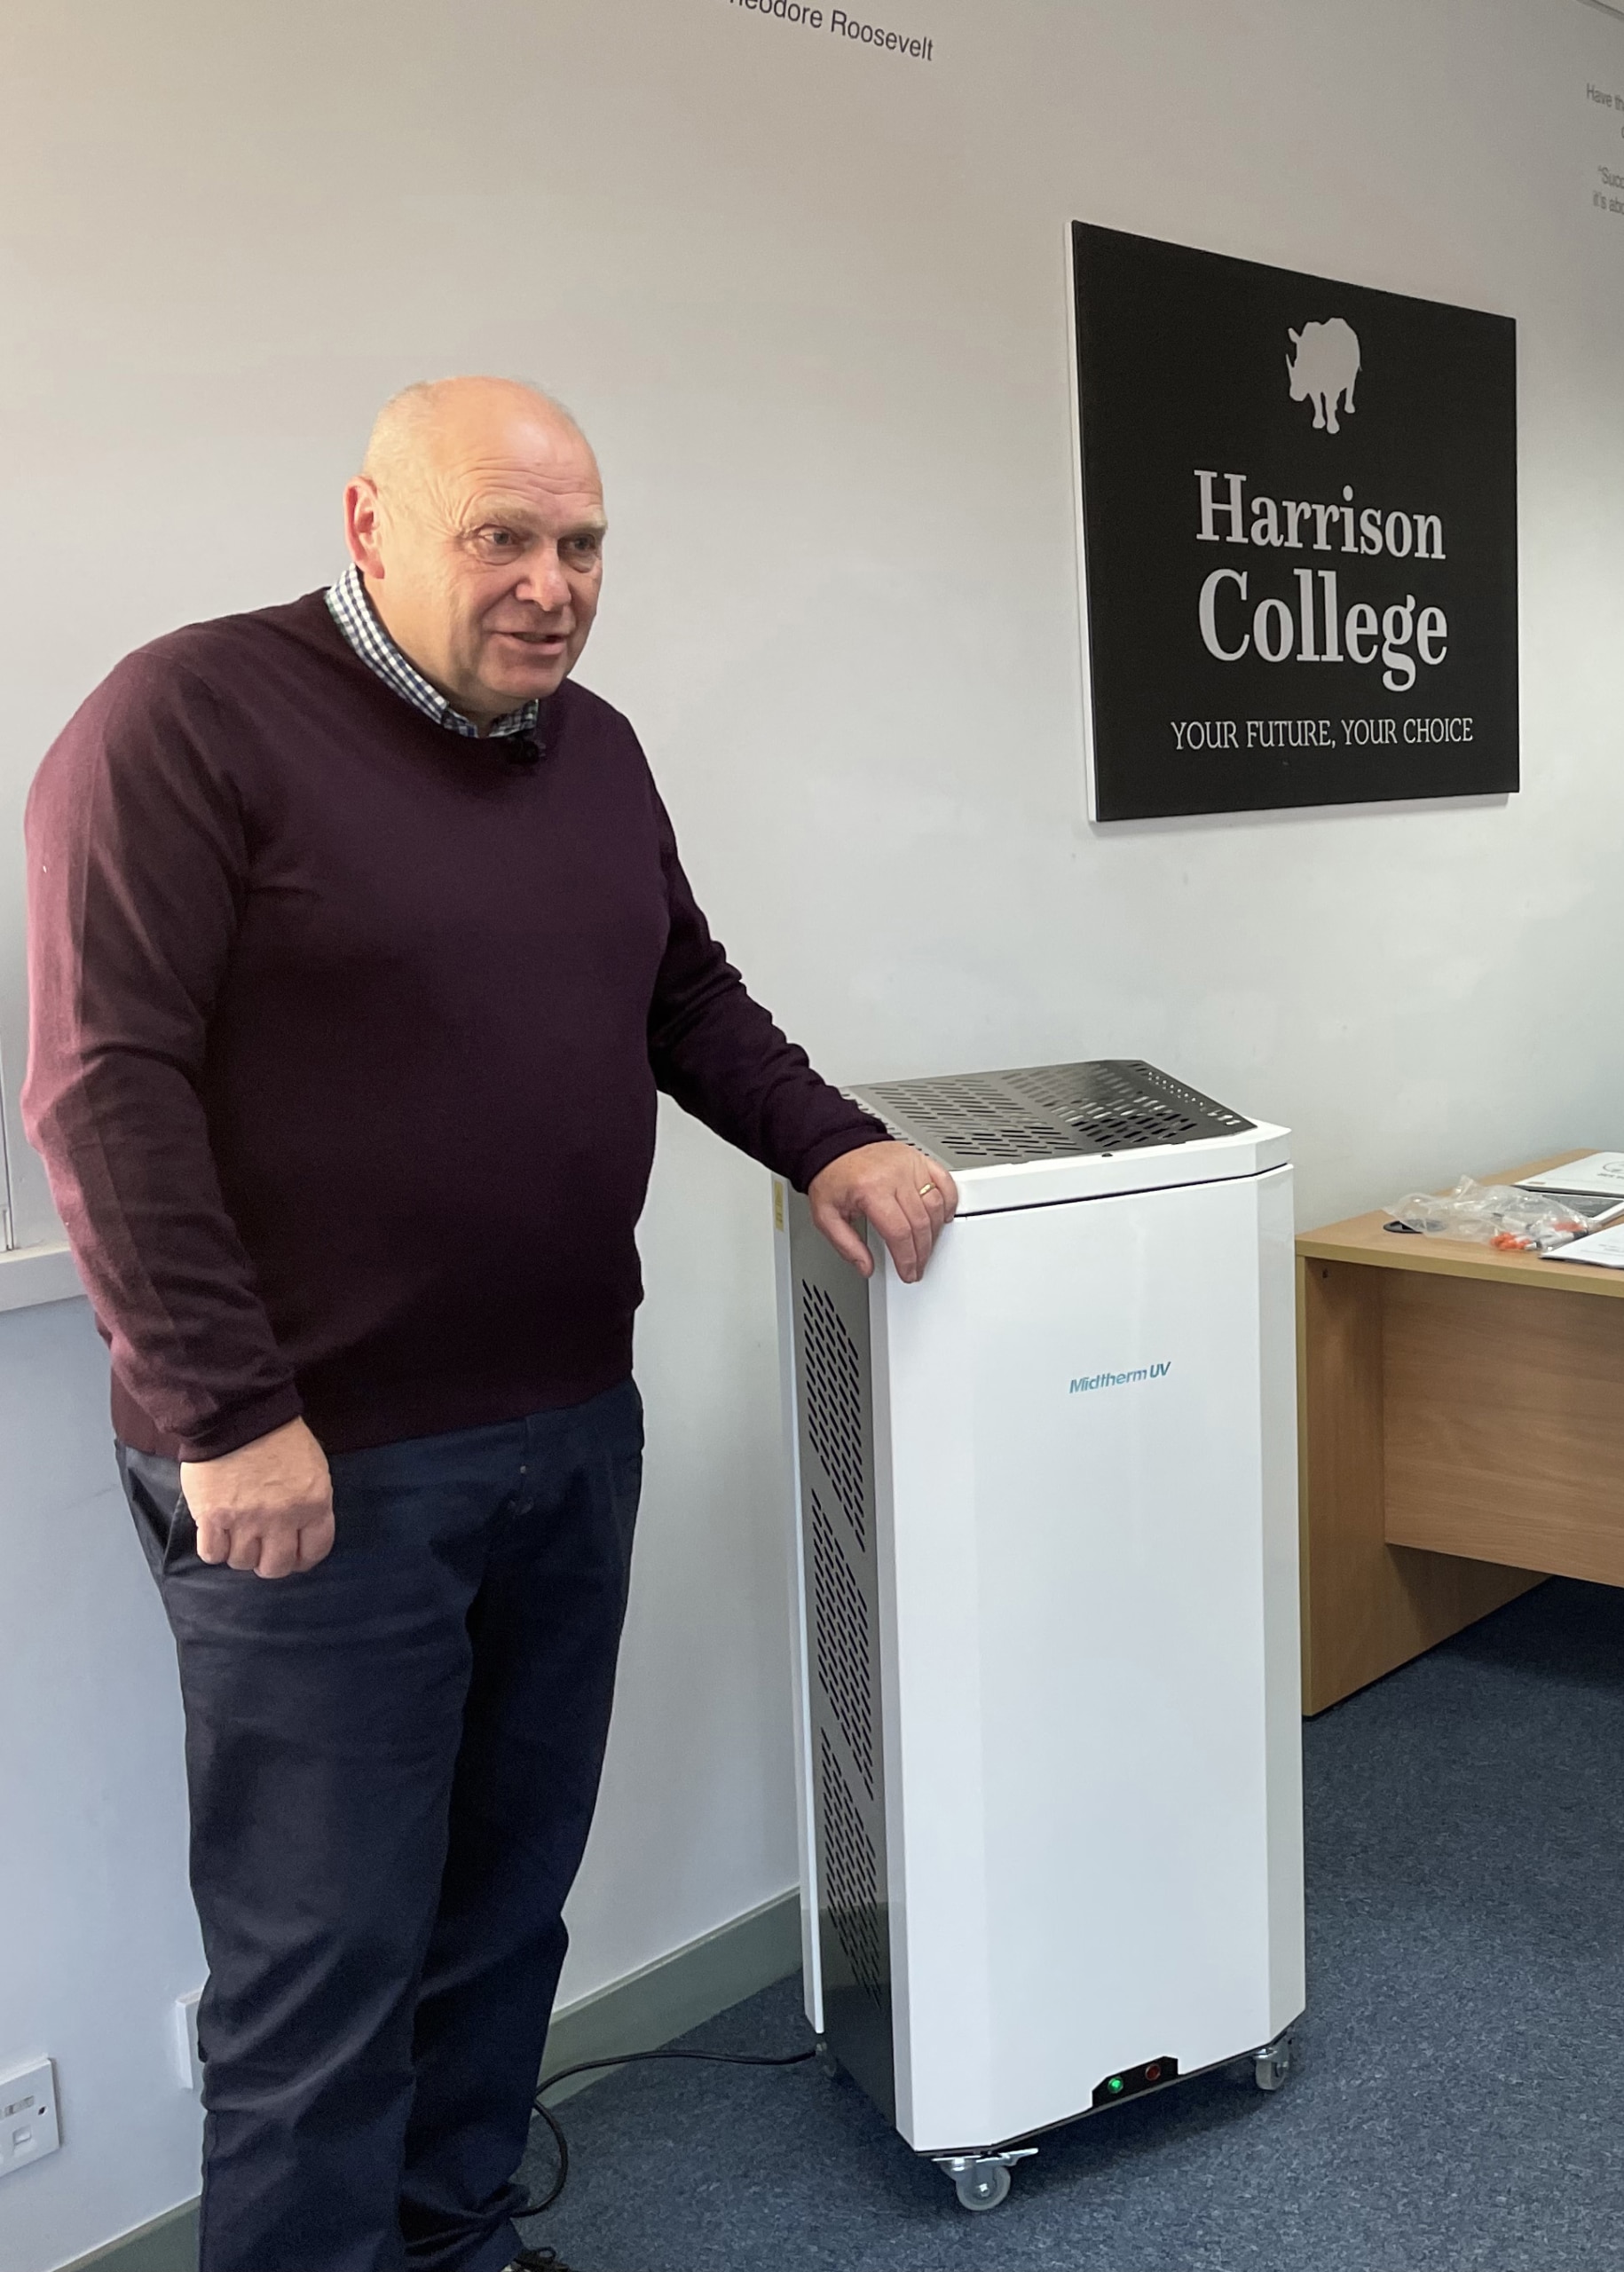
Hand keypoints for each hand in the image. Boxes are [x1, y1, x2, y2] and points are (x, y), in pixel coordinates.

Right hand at [183, 1416, 334, 1579]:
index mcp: (313, 1504)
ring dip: (239, 1552)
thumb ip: (310, 1503)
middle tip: (262, 1548)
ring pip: (242, 1562)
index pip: (314, 1552)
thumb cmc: (279, 1435)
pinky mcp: (212, 1517)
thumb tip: (301, 1532)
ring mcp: (245, 1520)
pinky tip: (216, 1532)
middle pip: (276, 1567)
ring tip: (236, 1532)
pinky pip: (212, 1554)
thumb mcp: (312, 1467)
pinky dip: (214, 1548)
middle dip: (270, 1562)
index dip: (303, 1557)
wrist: (238, 1412)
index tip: (294, 1553)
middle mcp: (282, 1518)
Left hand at [808, 1141, 958, 1284]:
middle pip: (920, 1223)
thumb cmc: (832, 1177)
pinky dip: (949, 1201)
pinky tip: (943, 1216)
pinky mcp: (918, 1158)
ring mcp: (910, 1165)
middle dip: (922, 1252)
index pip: (899, 1232)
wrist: (836, 1146)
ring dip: (934, 1232)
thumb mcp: (826, 1216)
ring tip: (926, 1246)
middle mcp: (894, 1176)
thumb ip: (846, 1245)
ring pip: (935, 1205)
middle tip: (918, 1265)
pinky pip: (944, 1181)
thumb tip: (866, 1267)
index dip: (907, 1258)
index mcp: (870, 1190)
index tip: (908, 1271)